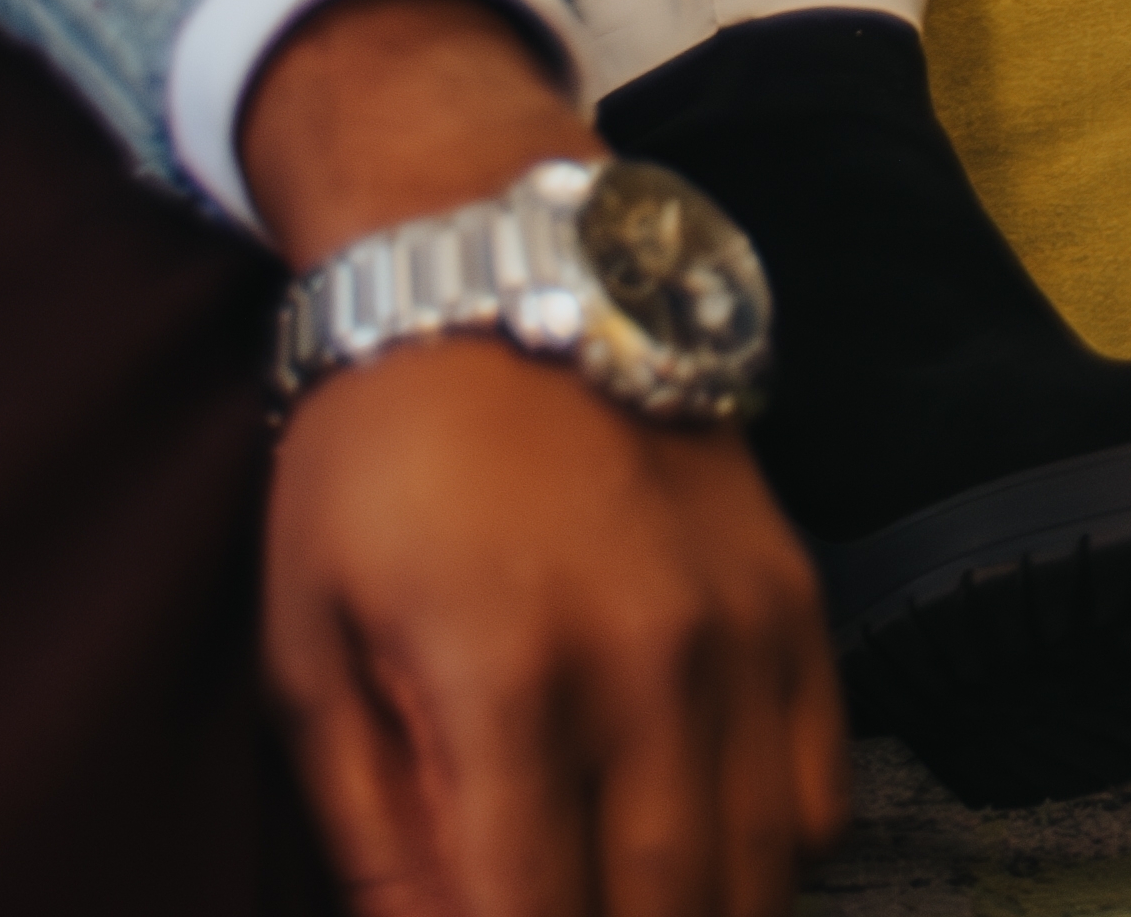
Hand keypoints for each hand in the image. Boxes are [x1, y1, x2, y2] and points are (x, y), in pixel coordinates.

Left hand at [244, 0, 836, 916]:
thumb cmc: (375, 469)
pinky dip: (769, 860)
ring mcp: (742, 632)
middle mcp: (648, 664)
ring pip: (760, 872)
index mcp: (505, 682)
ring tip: (621, 904)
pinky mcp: (797, 602)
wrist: (505, 277)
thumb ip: (370, 829)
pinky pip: (820, 792)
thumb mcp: (310, 648)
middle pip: (665, 911)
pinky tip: (696, 861)